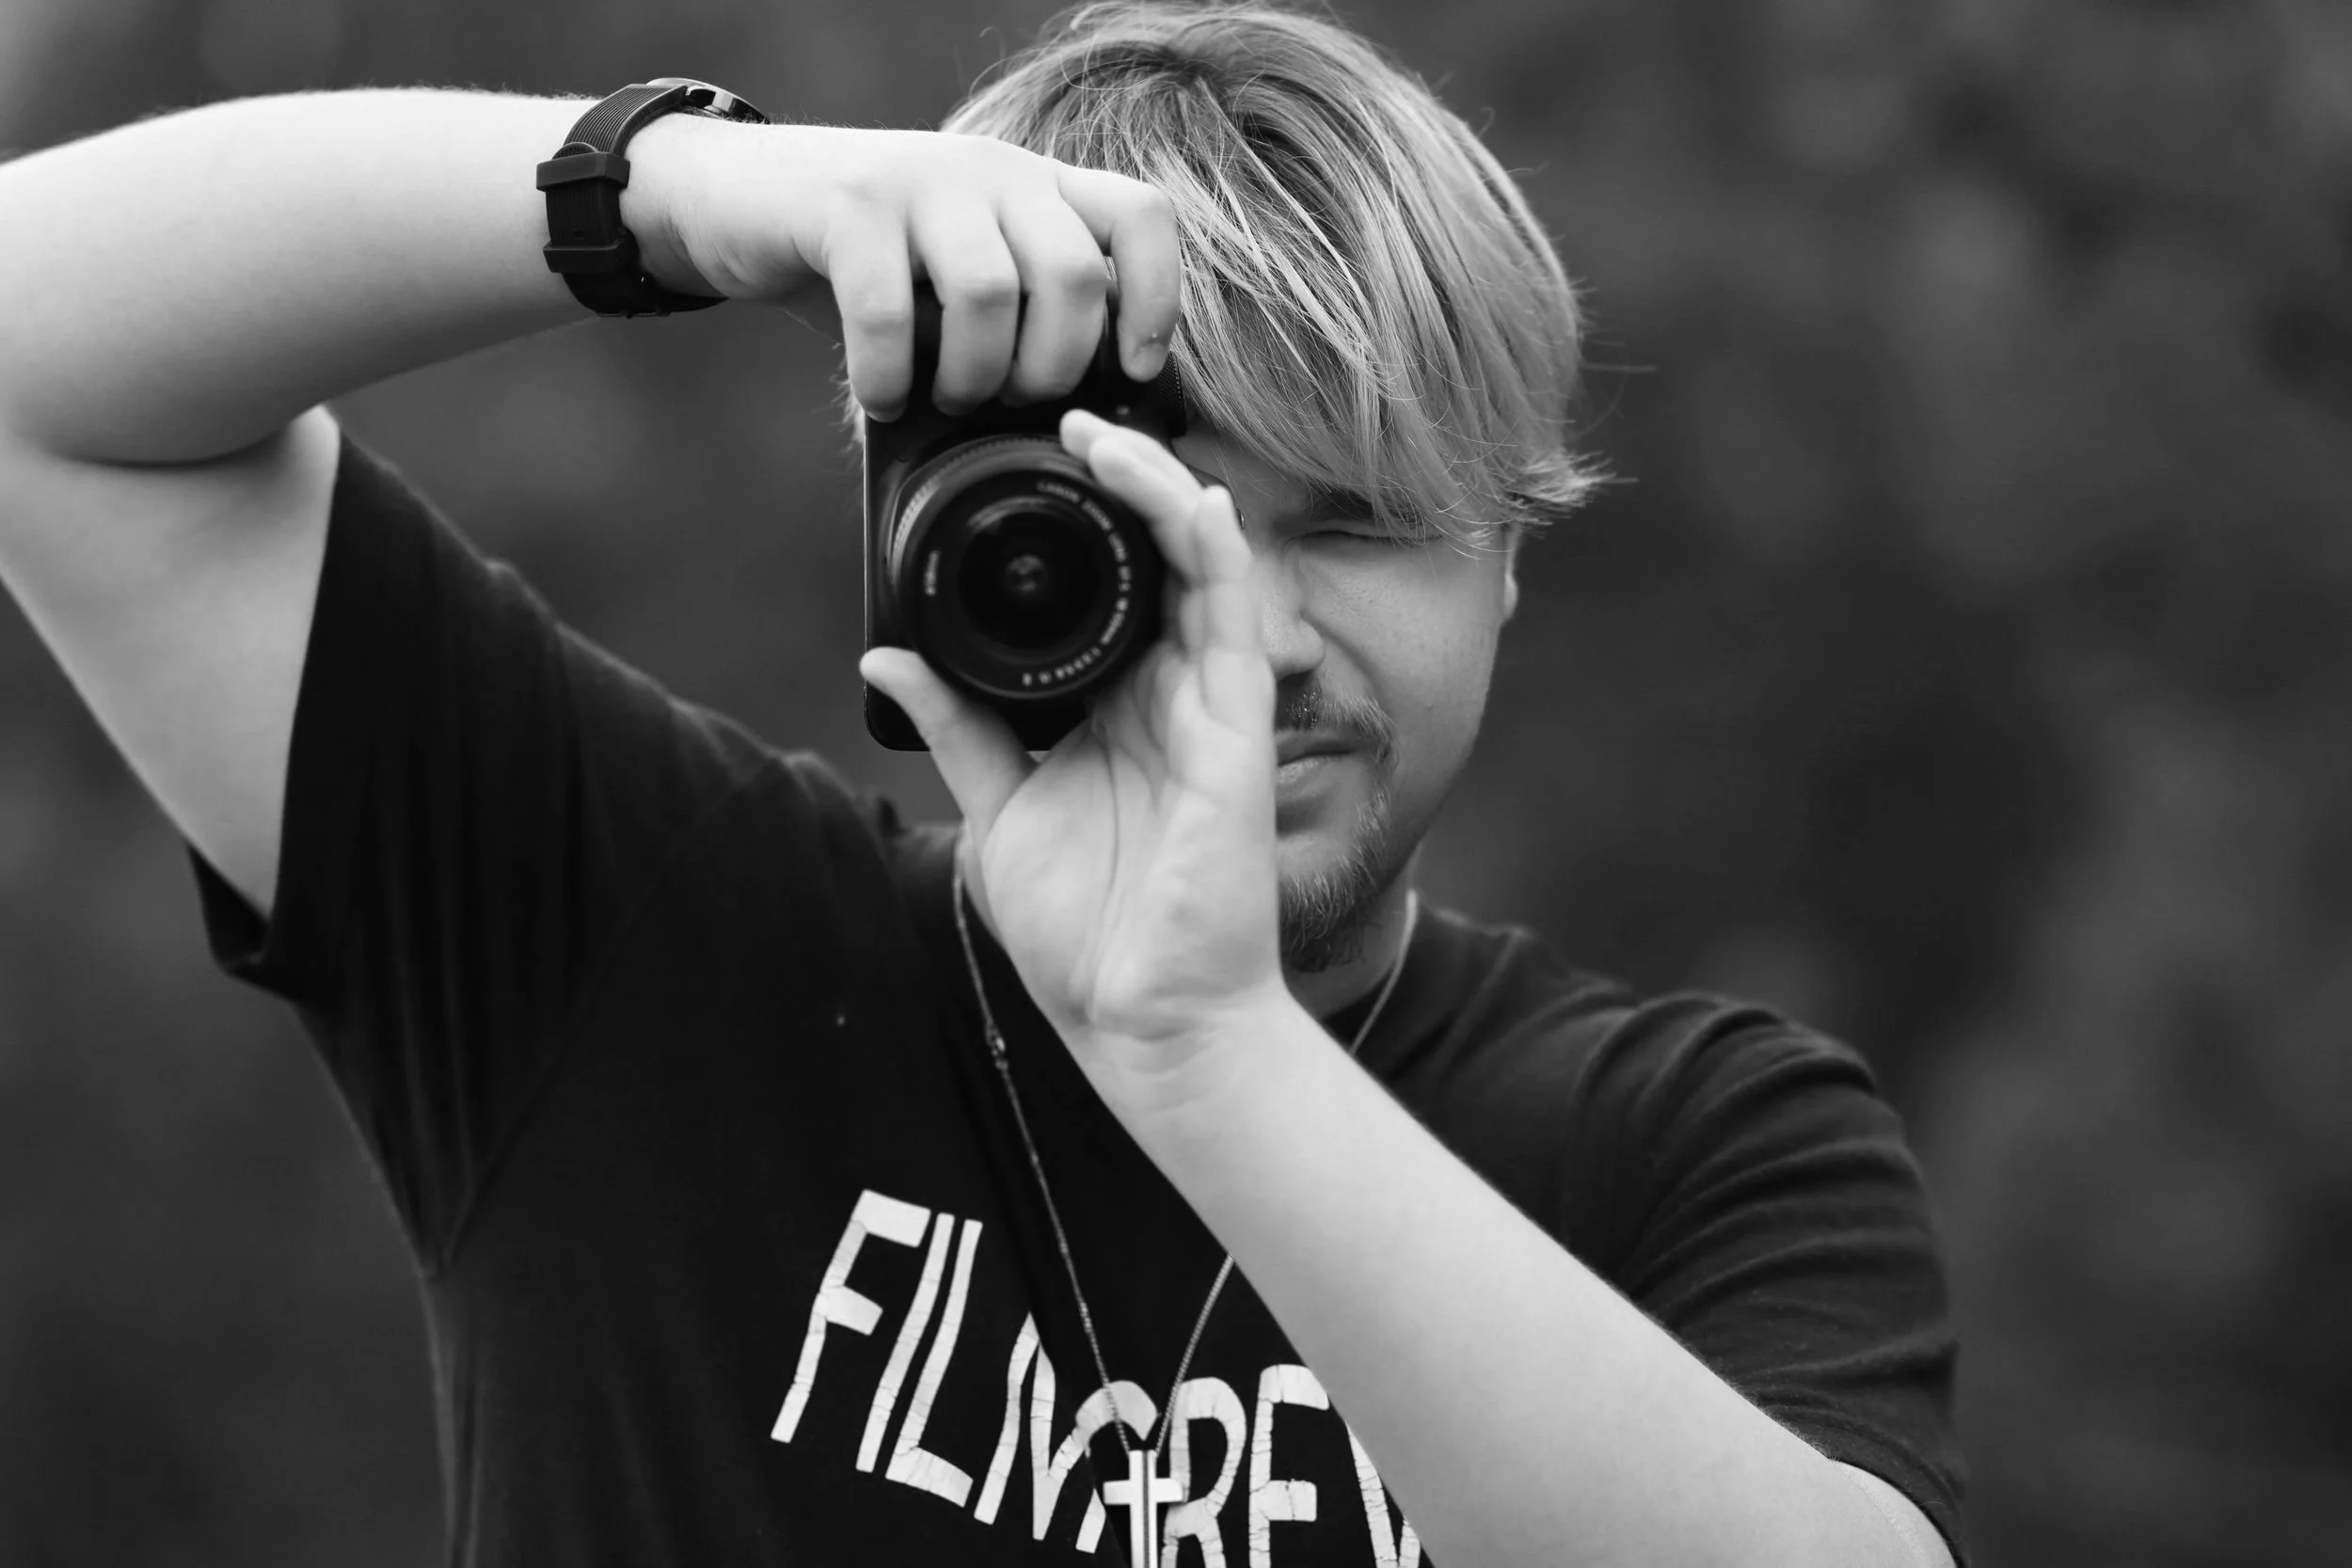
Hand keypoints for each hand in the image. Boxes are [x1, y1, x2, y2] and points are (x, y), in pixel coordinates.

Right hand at [625, 118, 1179, 415]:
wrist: (736, 197)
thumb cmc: (865, 265)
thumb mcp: (954, 280)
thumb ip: (1018, 321)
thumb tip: (1085, 426)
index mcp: (1037, 189)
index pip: (1142, 220)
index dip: (1154, 303)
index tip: (1128, 374)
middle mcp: (993, 172)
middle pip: (1075, 276)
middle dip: (1050, 369)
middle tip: (1007, 404)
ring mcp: (922, 180)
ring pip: (991, 294)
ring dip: (972, 376)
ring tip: (942, 398)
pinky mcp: (848, 204)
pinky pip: (889, 308)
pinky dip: (889, 375)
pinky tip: (880, 398)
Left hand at [859, 410, 1283, 1109]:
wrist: (1142, 1021)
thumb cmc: (1084, 935)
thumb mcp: (997, 811)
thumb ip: (957, 727)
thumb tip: (886, 661)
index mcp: (1113, 708)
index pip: (1102, 586)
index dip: (1074, 518)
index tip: (1017, 463)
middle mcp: (1165, 694)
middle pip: (1152, 554)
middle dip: (1115, 477)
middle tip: (1056, 420)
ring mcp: (1205, 704)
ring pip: (1199, 559)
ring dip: (1154, 486)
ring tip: (1097, 435)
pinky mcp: (1235, 725)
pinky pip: (1236, 612)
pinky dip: (1211, 542)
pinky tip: (1182, 491)